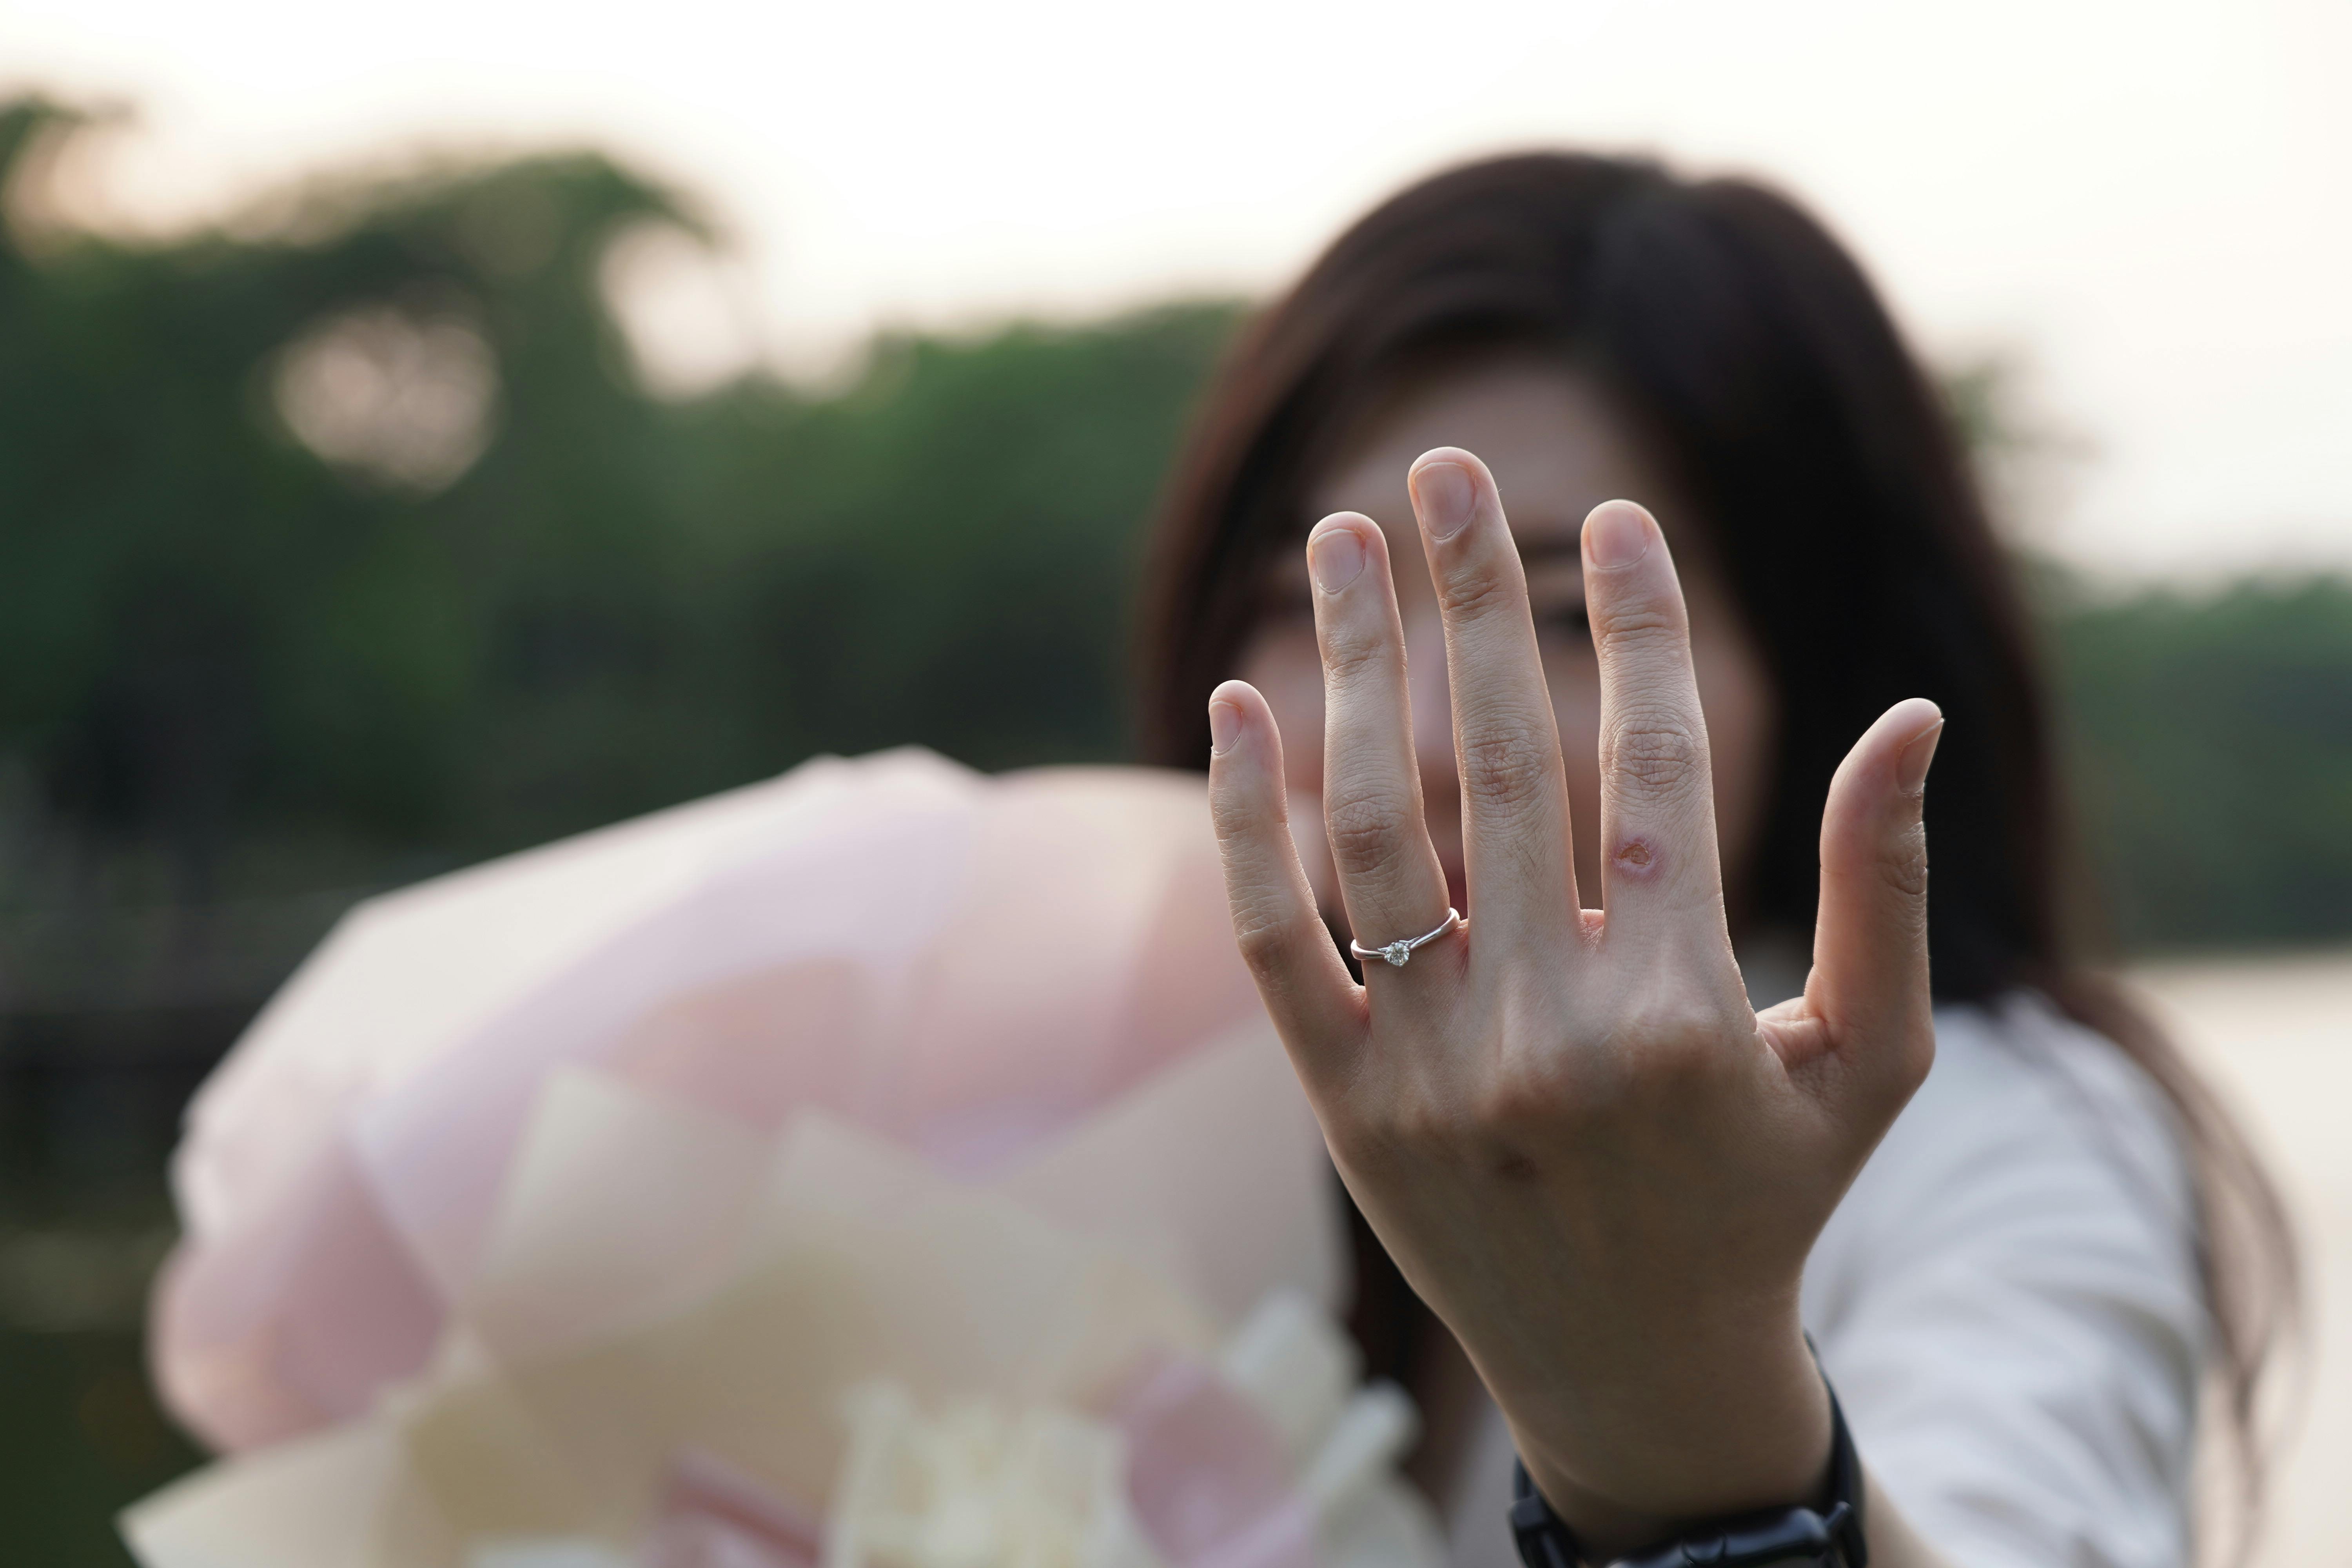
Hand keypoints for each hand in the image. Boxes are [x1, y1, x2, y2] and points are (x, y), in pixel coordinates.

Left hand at [1205, 448, 1943, 1553]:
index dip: (1640, 629)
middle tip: (1446, 472)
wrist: (1635, 1368)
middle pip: (1505, 766)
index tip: (1618, 522)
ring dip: (1356, 670)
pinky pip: (1278, 944)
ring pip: (1379, 830)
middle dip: (1478, 601)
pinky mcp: (1345, 1110)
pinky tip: (1237, 709)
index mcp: (1687, 1013)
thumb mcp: (1872, 1064)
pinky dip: (1246, 826)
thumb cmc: (1766, 1197)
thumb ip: (1886, 892)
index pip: (1656, 769)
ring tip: (1341, 539)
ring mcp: (1434, 1074)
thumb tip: (1910, 718)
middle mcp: (1551, 1036)